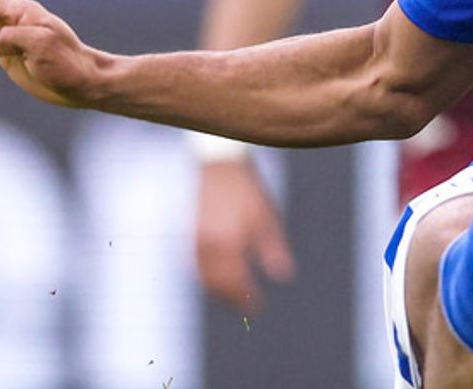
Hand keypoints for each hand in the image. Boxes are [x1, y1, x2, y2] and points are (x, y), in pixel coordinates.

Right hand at [195, 158, 296, 313]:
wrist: (218, 163)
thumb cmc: (246, 189)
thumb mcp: (266, 216)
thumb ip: (273, 248)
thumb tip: (284, 276)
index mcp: (228, 243)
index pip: (236, 282)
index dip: (247, 298)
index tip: (258, 309)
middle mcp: (208, 246)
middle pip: (217, 284)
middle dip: (231, 298)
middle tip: (245, 307)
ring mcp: (194, 240)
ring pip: (203, 276)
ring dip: (217, 290)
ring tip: (232, 297)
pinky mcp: (188, 233)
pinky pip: (194, 265)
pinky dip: (204, 276)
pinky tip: (215, 277)